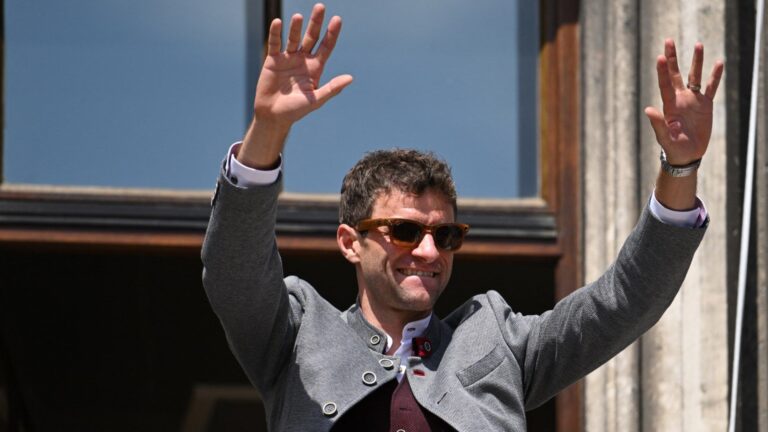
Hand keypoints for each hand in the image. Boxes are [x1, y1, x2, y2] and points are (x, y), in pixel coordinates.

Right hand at [239, 3, 352, 168]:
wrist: (273, 116)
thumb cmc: (296, 111)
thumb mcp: (316, 100)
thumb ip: (332, 88)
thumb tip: (350, 78)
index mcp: (315, 68)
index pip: (326, 47)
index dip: (332, 34)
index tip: (337, 20)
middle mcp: (303, 60)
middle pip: (311, 37)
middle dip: (316, 23)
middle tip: (321, 7)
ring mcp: (288, 58)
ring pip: (294, 38)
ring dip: (296, 27)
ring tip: (298, 17)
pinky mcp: (273, 60)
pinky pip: (275, 43)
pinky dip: (275, 33)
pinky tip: (277, 22)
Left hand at [644, 39, 723, 164]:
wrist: (686, 154)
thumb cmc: (673, 148)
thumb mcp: (665, 137)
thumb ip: (657, 124)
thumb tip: (648, 109)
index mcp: (669, 105)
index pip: (665, 84)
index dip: (663, 70)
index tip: (661, 56)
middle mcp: (680, 99)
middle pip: (676, 74)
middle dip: (673, 58)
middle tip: (668, 40)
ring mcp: (693, 100)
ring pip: (695, 76)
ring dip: (696, 61)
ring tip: (698, 44)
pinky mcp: (705, 105)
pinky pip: (711, 87)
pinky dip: (715, 76)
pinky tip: (718, 63)